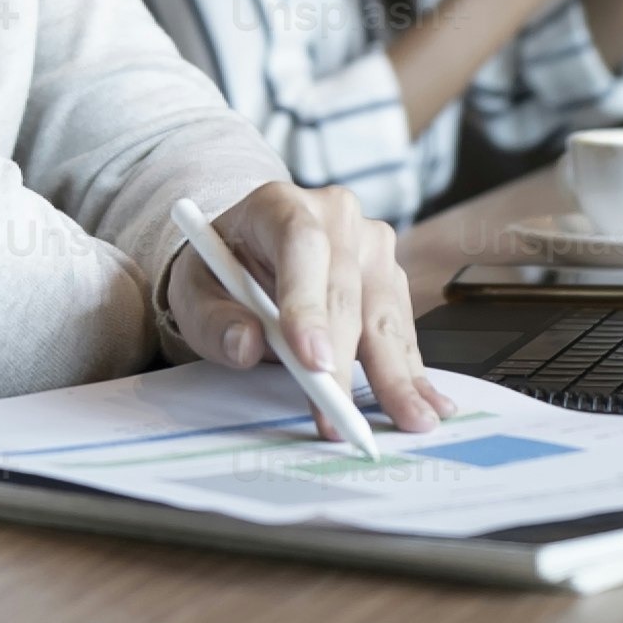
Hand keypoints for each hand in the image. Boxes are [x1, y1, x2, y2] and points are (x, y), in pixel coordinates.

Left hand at [164, 180, 453, 437]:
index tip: (312, 361)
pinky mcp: (390, 275)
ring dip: (395, 371)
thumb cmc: (222, 271)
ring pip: (384, 312)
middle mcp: (334, 215)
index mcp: (279, 204)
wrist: (247, 252)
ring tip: (409, 417)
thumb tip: (243, 344)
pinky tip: (428, 399)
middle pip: (347, 289)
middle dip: (347, 359)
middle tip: (343, 413)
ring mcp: (370, 243)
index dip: (308, 304)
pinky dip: (411, 368)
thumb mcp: (194, 293)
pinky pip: (401, 326)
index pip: (301, 246)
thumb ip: (212, 320)